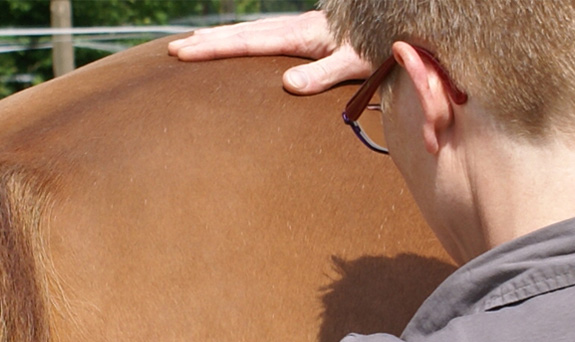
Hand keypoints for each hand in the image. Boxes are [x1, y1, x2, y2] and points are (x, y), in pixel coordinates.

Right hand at [167, 10, 372, 94]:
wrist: (402, 21)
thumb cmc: (383, 46)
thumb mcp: (357, 62)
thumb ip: (324, 73)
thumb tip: (287, 86)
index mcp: (302, 35)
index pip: (248, 43)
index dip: (213, 49)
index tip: (182, 52)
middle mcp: (297, 28)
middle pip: (242, 34)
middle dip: (207, 42)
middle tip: (172, 50)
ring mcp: (302, 29)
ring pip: (252, 31)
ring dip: (221, 37)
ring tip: (192, 43)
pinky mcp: (310, 33)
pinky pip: (267, 35)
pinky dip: (244, 38)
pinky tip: (238, 43)